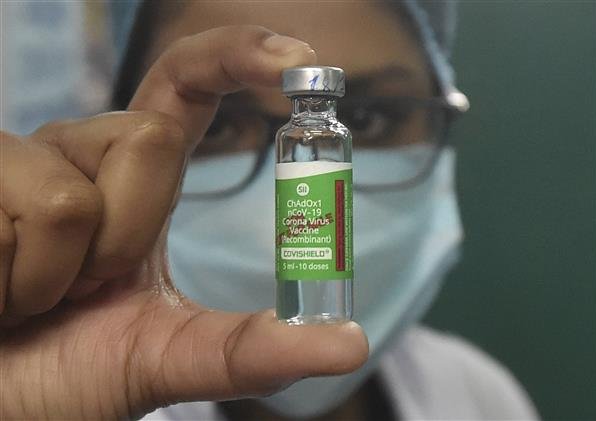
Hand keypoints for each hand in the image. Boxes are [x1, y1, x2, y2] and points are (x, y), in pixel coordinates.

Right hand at [0, 26, 367, 418]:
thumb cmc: (70, 374)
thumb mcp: (171, 357)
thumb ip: (253, 350)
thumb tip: (351, 342)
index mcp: (136, 181)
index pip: (187, 87)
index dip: (238, 57)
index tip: (298, 58)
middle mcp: (82, 154)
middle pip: (148, 139)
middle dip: (129, 235)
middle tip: (89, 291)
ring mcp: (23, 162)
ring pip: (75, 192)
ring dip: (66, 273)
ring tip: (35, 301)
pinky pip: (22, 214)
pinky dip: (14, 282)